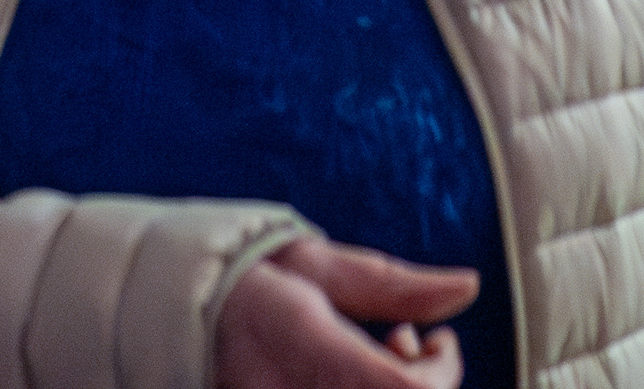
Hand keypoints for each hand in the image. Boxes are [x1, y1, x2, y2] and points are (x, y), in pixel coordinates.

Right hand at [217, 235, 481, 388]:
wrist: (174, 314)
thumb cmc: (245, 280)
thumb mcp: (315, 265)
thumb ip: (393, 284)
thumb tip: (469, 286)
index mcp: (306, 344)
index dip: (442, 373)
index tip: (439, 340)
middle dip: (426, 384)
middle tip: (407, 343)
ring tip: (383, 358)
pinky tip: (356, 378)